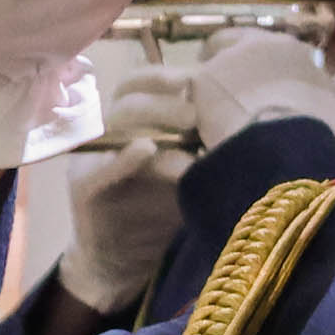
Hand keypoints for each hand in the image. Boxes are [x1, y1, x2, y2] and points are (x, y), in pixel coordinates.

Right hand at [56, 45, 193, 313]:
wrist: (126, 260)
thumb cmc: (163, 208)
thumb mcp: (188, 170)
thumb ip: (204, 143)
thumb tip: (250, 115)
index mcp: (130, 123)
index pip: (140, 84)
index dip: (166, 75)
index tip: (203, 73)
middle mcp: (108, 135)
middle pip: (129, 98)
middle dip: (167, 96)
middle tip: (202, 104)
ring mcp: (92, 161)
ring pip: (112, 126)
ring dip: (150, 118)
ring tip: (187, 121)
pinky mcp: (84, 192)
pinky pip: (98, 171)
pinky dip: (122, 160)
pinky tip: (144, 149)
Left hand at [182, 26, 334, 151]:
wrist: (284, 144)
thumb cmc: (320, 119)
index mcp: (281, 46)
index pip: (256, 39)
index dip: (251, 55)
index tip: (251, 73)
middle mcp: (243, 49)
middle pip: (220, 47)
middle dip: (221, 66)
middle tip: (225, 92)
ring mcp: (213, 72)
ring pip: (198, 74)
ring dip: (199, 91)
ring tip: (205, 117)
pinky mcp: (191, 104)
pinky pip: (180, 107)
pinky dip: (183, 116)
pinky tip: (185, 142)